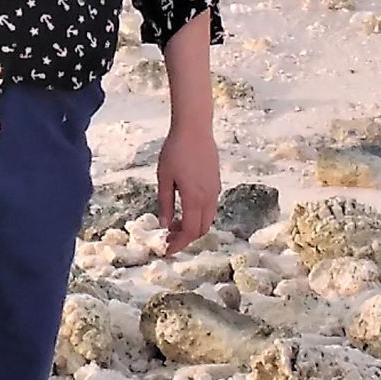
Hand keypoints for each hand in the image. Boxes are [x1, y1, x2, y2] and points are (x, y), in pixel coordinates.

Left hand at [155, 122, 219, 255]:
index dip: (179, 244)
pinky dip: (199, 215)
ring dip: (193, 226)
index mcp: (194, 198)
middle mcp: (209, 197)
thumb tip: (165, 225)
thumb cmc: (175, 150)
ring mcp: (215, 189)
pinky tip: (185, 209)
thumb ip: (165, 203)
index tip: (167, 251)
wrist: (195, 128)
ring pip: (208, 219)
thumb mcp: (164, 178)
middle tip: (168, 239)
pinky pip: (210, 207)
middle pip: (202, 229)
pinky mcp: (216, 182)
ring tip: (174, 224)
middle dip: (186, 238)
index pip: (190, 231)